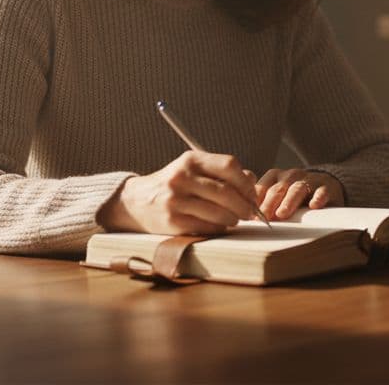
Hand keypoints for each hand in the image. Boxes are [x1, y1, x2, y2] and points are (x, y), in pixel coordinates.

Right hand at [99, 151, 261, 234]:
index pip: (229, 165)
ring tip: (234, 220)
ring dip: (233, 219)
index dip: (246, 182)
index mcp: (191, 159)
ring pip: (218, 212)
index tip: (251, 193)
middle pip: (226, 191)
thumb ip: (222, 172)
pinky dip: (218, 228)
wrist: (136, 201)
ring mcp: (176, 199)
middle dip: (244, 205)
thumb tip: (252, 181)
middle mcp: (182, 177)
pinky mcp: (172, 221)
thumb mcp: (193, 169)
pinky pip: (206, 226)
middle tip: (250, 212)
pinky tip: (220, 226)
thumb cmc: (174, 185)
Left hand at [255, 168, 344, 219]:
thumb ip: (265, 204)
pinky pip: (322, 191)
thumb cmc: (295, 196)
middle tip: (264, 217)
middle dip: (270, 203)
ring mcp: (309, 180)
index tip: (251, 216)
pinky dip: (318, 197)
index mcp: (276, 176)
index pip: (263, 187)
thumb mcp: (279, 196)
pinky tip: (314, 206)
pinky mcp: (326, 186)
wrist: (326, 185)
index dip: (256, 201)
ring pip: (297, 188)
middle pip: (278, 188)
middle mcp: (291, 175)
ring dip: (289, 201)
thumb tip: (250, 221)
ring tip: (282, 214)